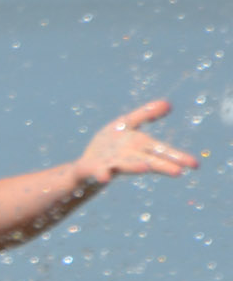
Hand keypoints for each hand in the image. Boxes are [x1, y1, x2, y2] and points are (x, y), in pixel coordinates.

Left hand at [76, 99, 197, 186]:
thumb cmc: (109, 145)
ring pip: (125, 166)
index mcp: (140, 147)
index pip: (162, 151)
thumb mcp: (126, 124)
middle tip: (179, 172)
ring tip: (144, 167)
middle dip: (162, 166)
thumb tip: (168, 104)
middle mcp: (129, 158)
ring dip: (134, 167)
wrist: (85, 165)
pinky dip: (102, 174)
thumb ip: (145, 114)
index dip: (178, 157)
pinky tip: (104, 177)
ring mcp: (112, 164)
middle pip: (148, 161)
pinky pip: (99, 172)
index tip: (195, 165)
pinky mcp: (94, 169)